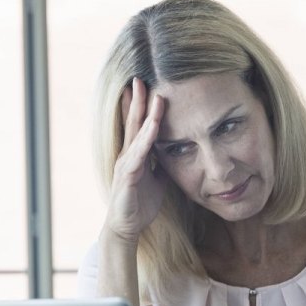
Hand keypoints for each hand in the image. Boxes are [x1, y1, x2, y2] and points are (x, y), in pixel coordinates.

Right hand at [104, 77, 167, 243]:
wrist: (126, 228)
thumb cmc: (141, 203)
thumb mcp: (158, 179)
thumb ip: (164, 163)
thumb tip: (180, 151)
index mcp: (134, 155)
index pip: (137, 125)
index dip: (141, 106)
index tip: (145, 85)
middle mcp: (127, 155)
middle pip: (133, 122)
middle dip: (137, 100)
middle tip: (139, 77)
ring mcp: (125, 164)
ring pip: (135, 134)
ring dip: (144, 114)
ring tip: (151, 95)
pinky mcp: (127, 177)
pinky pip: (138, 155)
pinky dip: (145, 139)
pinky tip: (153, 127)